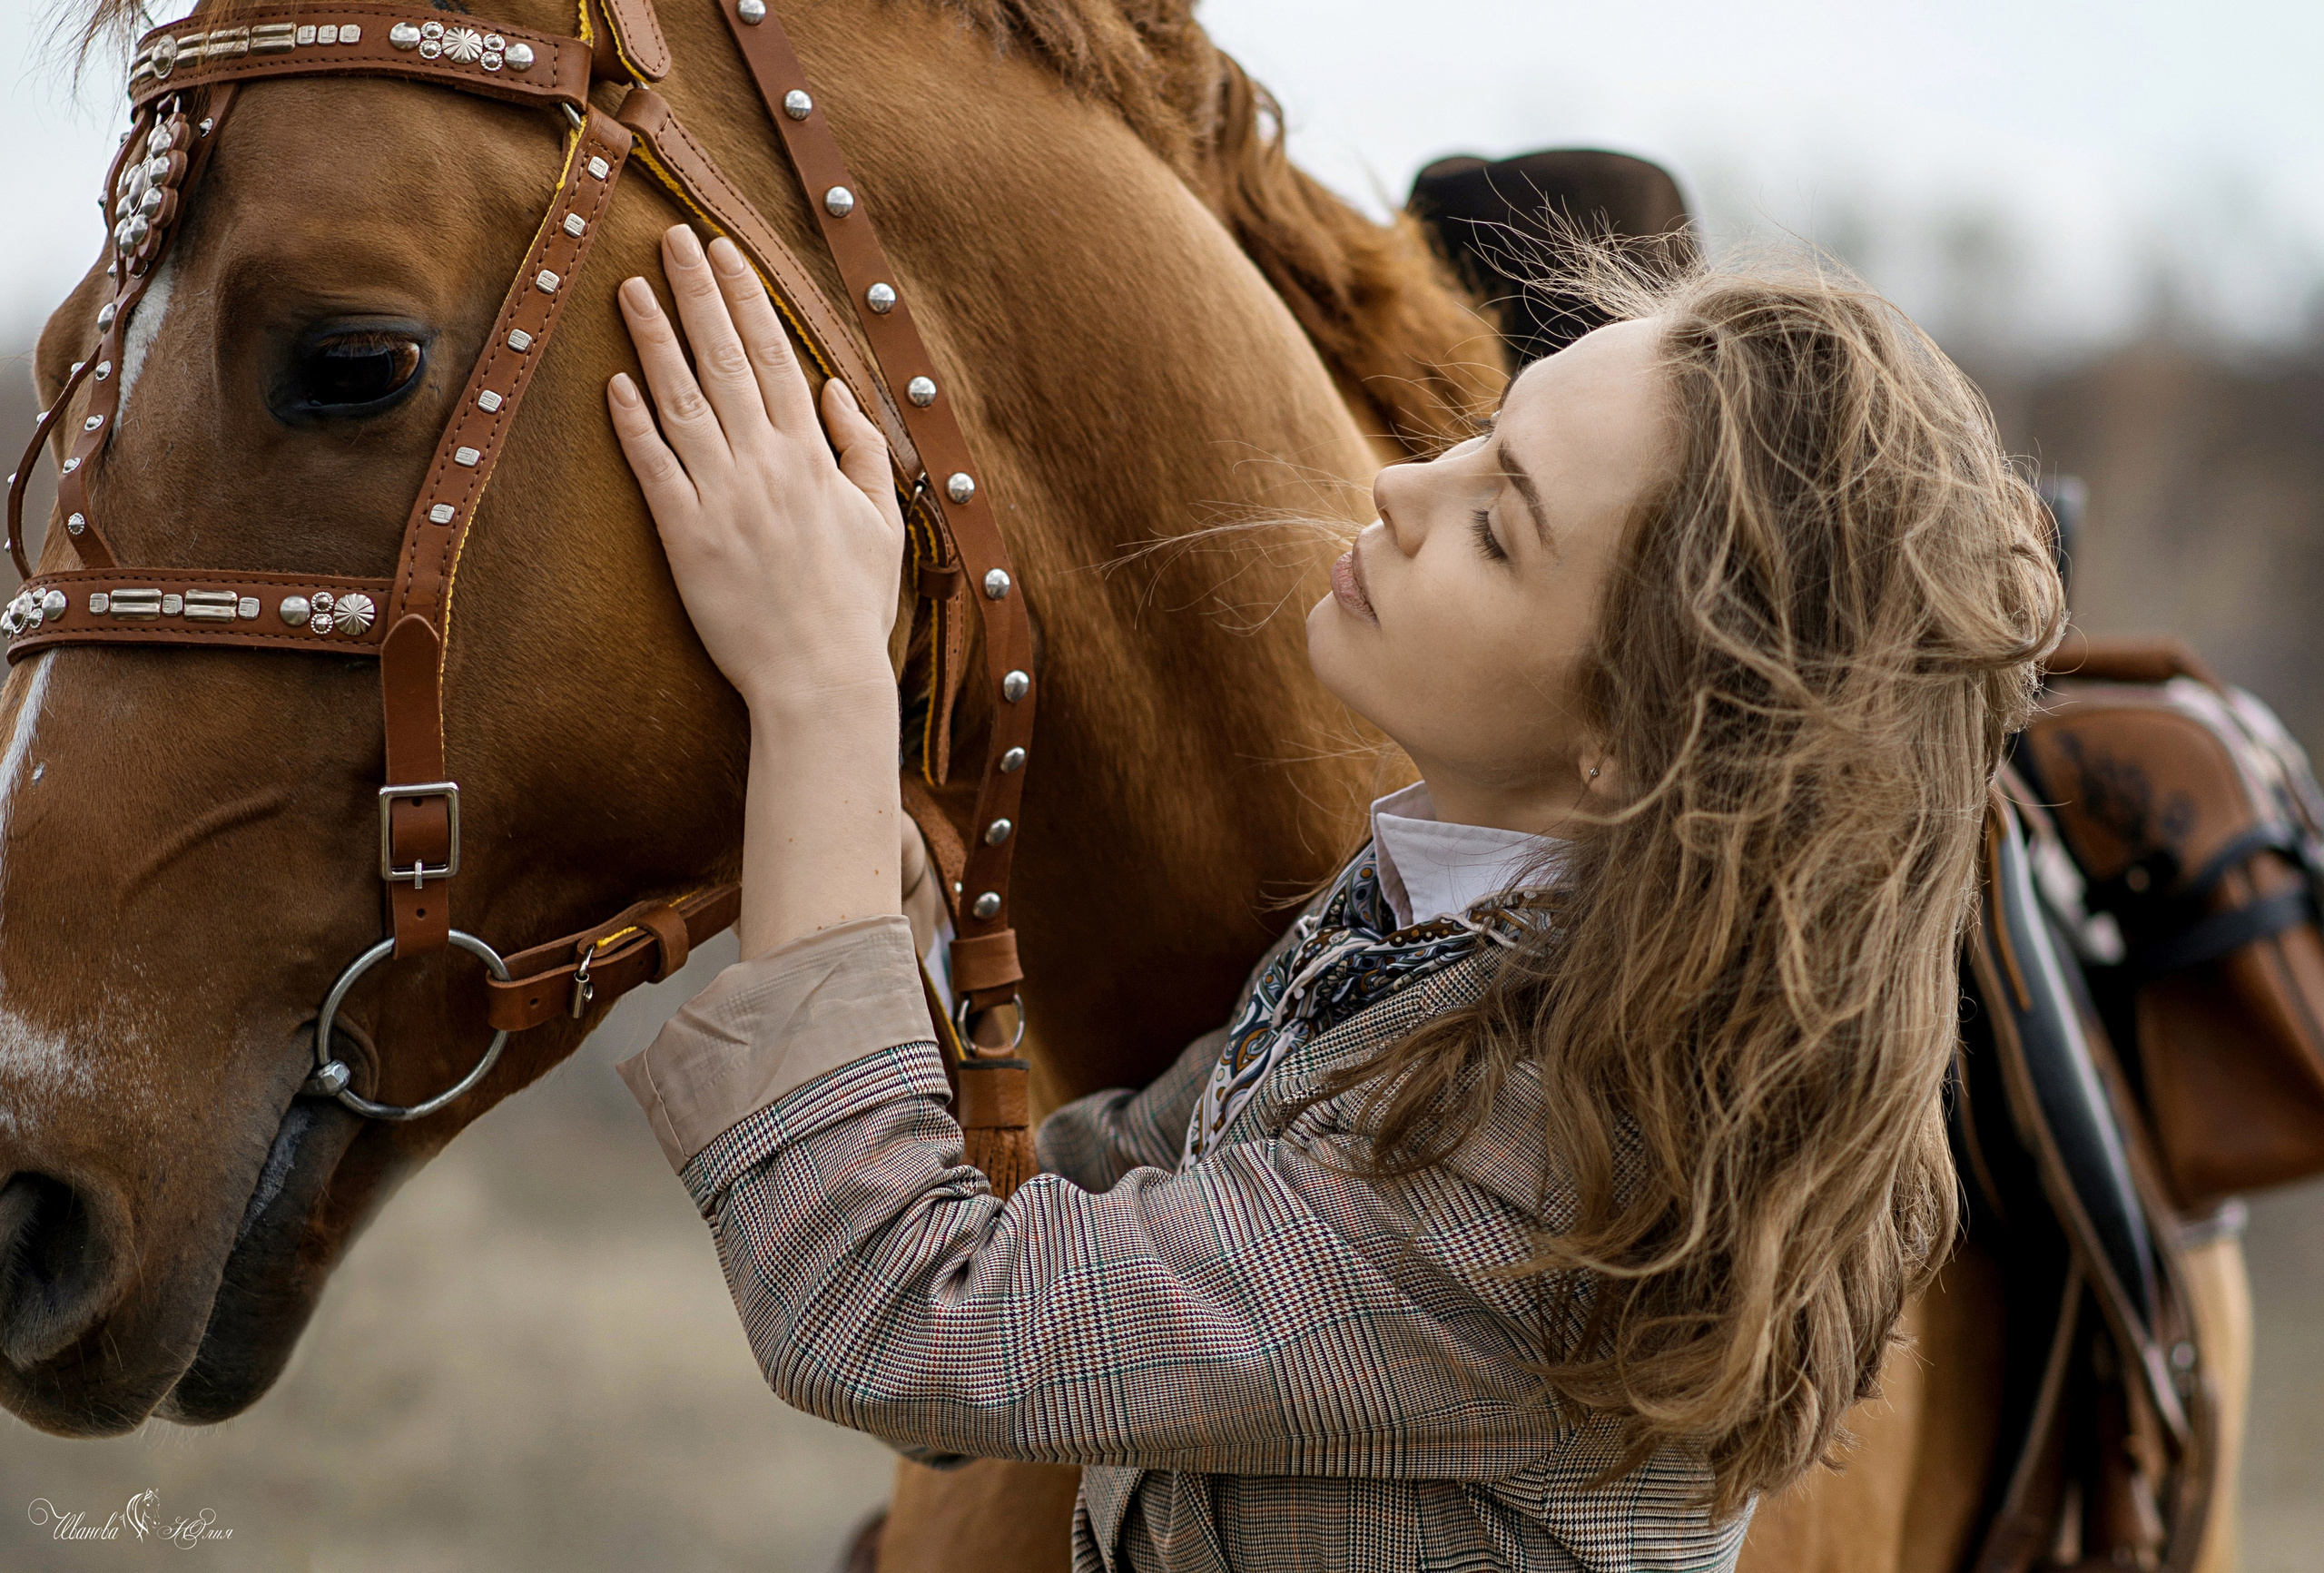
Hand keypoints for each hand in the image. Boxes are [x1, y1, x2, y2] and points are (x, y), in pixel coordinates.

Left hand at [607, 225, 905, 715]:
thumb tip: (833, 390)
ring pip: (681, 399)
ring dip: (653, 338)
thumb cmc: (854, 604)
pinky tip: (614, 378)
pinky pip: (653, 465)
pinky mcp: (685, 535)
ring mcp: (720, 497)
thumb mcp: (881, 522)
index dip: (747, 297)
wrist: (818, 676)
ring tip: (629, 287)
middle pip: (723, 359)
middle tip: (673, 237)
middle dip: (697, 292)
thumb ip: (860, 450)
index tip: (727, 250)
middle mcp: (764, 464)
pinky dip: (632, 420)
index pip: (773, 355)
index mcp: (812, 456)